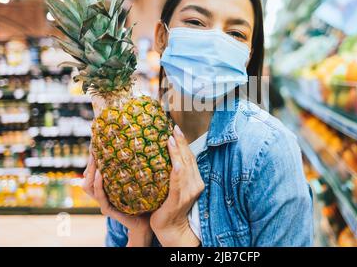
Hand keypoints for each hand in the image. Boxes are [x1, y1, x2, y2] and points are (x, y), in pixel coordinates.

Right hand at [83, 152, 151, 246]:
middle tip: (94, 146)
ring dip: (91, 170)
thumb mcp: (135, 181)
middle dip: (89, 161)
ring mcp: (103, 202)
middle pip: (87, 176)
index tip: (95, 142)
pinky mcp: (108, 209)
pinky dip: (98, 184)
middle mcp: (101, 193)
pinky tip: (101, 174)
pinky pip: (100, 196)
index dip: (92, 157)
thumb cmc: (143, 199)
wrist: (147, 221)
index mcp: (105, 186)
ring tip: (95, 157)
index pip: (93, 170)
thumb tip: (138, 145)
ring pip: (88, 185)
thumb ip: (132, 168)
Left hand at [150, 125, 204, 246]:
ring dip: (178, 153)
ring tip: (171, 139)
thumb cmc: (170, 207)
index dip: (184, 143)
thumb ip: (173, 173)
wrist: (172, 229)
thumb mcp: (175, 187)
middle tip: (174, 128)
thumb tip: (162, 155)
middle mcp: (194, 185)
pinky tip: (176, 164)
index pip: (190, 158)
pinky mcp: (177, 200)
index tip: (176, 130)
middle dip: (181, 143)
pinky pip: (177, 184)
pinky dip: (177, 173)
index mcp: (194, 180)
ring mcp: (187, 193)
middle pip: (188, 159)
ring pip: (183, 168)